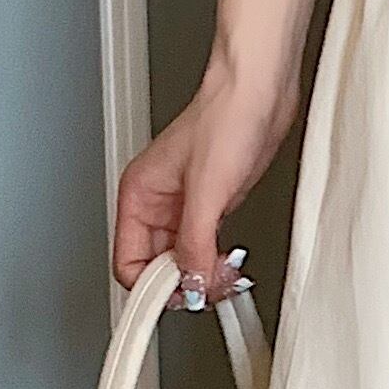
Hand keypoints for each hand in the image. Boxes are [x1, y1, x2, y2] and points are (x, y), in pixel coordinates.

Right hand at [111, 68, 291, 297]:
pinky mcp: (213, 206)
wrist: (260, 92)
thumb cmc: (226, 118)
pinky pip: (206, 248)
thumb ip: (195, 243)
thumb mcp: (208, 191)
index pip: (128, 263)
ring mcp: (185, 206)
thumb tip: (191, 283)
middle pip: (156, 268)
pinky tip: (231, 262)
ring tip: (224, 274)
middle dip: (184, 283)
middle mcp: (157, 204)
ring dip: (203, 275)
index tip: (179, 296)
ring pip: (183, 261)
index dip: (152, 286)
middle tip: (209, 285)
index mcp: (139, 196)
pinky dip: (217, 262)